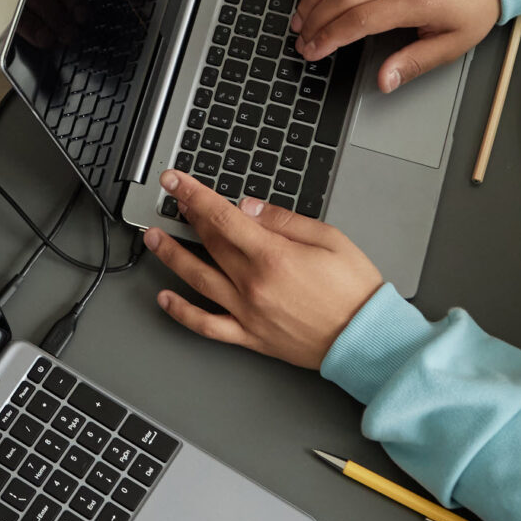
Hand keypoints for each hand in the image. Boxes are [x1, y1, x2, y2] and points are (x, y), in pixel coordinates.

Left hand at [144, 173, 384, 368]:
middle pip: (208, 242)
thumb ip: (283, 220)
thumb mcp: (329, 239)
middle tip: (175, 200)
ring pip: (197, 279)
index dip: (193, 194)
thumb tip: (247, 207)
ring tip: (154, 238)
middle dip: (187, 216)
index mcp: (272, 256)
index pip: (220, 216)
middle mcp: (253, 284)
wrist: (366, 340)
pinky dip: (181, 312)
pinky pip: (207, 324)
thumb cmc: (355, 291)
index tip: (175, 180)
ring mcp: (248, 312)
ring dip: (170, 255)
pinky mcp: (250, 336)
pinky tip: (165, 298)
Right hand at [294, 0, 500, 91]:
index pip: (358, 20)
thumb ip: (414, 63)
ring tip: (301, 16)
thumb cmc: (475, 3)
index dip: (329, 37)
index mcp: (414, 1)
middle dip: (315, 20)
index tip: (312, 51)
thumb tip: (384, 81)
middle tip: (302, 39)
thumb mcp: (453, 44)